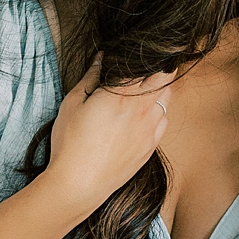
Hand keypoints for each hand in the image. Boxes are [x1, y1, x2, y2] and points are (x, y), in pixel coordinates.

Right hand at [45, 54, 174, 209]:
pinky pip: (164, 120)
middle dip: (160, 67)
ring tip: (144, 89)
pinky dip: (159, 111)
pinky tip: (145, 113)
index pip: (144, 65)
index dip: (142, 57)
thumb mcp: (73, 103)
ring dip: (160, 89)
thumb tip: (101, 59)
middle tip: (147, 67)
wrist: (80, 183)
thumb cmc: (71, 142)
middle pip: (165, 77)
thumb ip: (90, 77)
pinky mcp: (151, 146)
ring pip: (167, 98)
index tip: (136, 55)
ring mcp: (150, 128)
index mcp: (122, 94)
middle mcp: (142, 109)